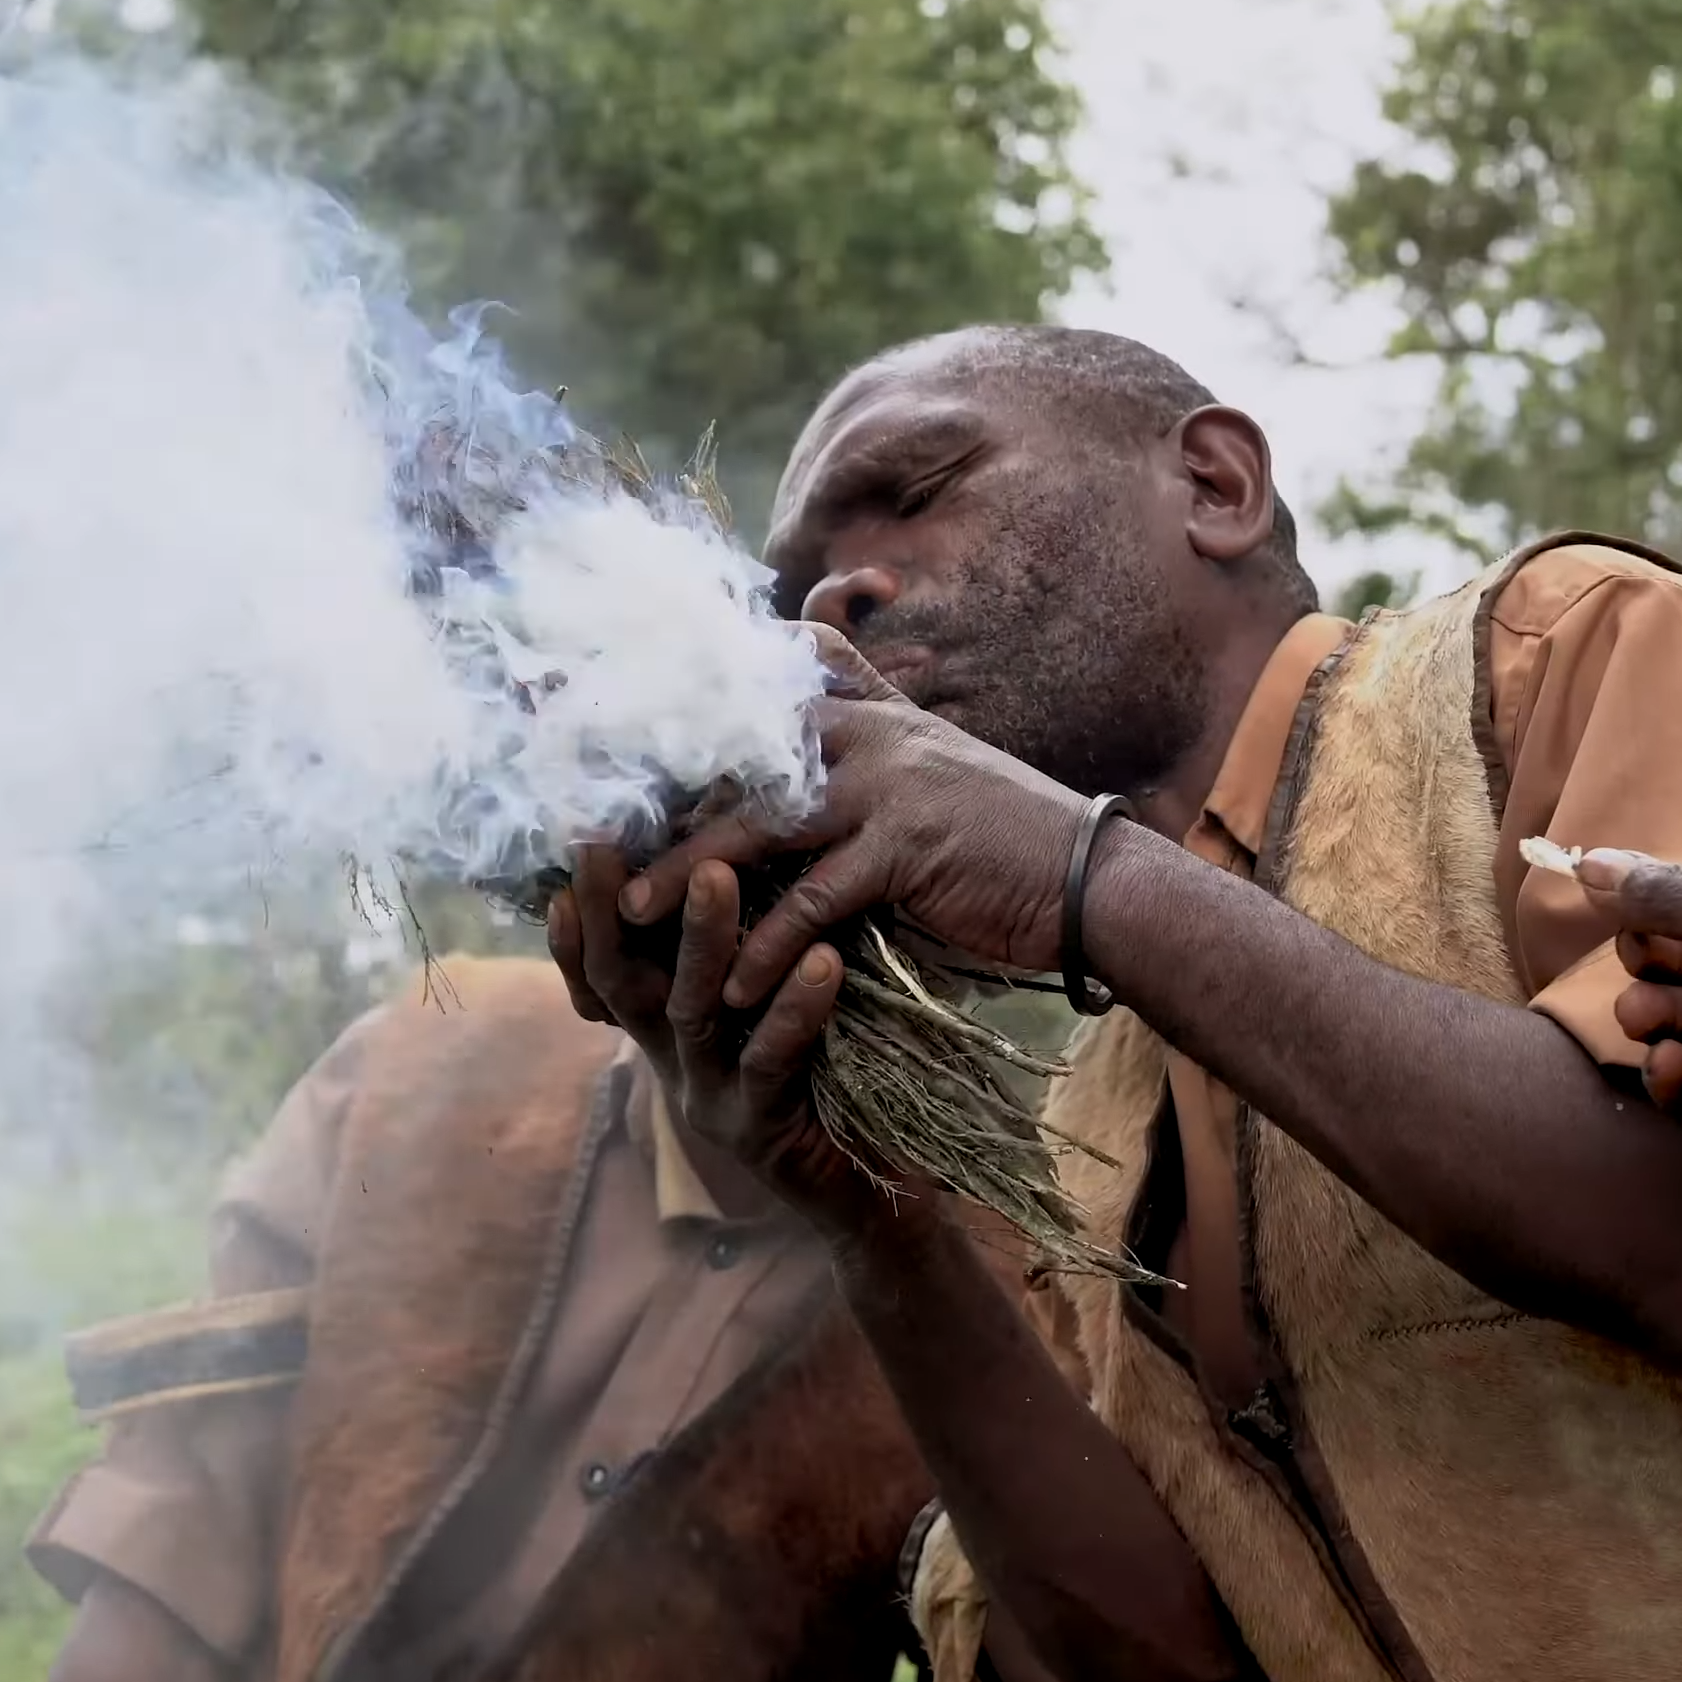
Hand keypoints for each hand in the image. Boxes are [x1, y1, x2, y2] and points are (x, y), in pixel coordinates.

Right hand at [548, 843, 887, 1238]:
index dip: (583, 918)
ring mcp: (713, 1098)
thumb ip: (738, 950)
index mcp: (669, 1032)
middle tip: (612, 844)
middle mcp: (677, 1063)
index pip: (605, 970)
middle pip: (628, 983)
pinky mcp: (761, 1129)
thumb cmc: (822, 1075)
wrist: (868, 1190)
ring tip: (718, 876)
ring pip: (693, 1012)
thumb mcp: (765, 1005)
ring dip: (701, 941)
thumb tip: (724, 854)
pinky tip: (822, 961)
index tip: (579, 849)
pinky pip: (770, 1060)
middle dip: (614, 912)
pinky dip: (793, 1007)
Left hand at [613, 626, 1088, 1007]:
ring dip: (689, 876)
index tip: (616, 757)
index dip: (681, 720)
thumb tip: (774, 772)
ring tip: (630, 917)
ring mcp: (885, 785)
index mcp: (863, 712)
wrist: (1087, 880)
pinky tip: (732, 986)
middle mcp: (866, 734)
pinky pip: (813, 898)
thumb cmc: (996, 840)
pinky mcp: (904, 848)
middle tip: (593, 847)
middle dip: (662, 803)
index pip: (753, 695)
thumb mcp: (921, 775)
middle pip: (734, 758)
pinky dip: (767, 946)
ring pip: (758, 824)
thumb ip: (856, 753)